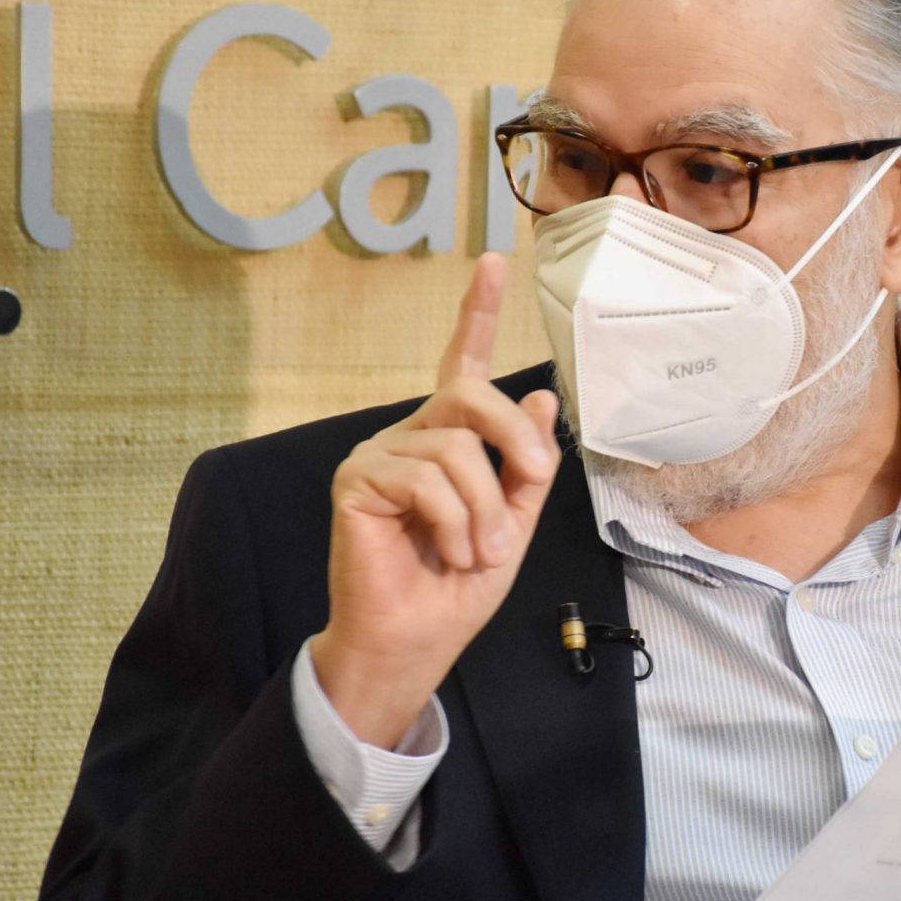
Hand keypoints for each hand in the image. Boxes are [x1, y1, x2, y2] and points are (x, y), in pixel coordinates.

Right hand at [310, 253, 561, 747]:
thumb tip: (544, 395)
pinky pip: (424, 480)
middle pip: (472, 396)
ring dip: (485, 512)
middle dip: (514, 440)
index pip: (462, 364)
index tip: (496, 261)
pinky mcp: (357, 479)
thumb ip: (526, 463)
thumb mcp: (514, 522)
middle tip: (531, 486)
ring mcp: (380, 453)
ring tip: (477, 553)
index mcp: (449, 440)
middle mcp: (412, 435)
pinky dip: (452, 522)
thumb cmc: (458, 586)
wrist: (416, 640)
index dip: (476, 311)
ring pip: (458, 452)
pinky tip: (446, 551)